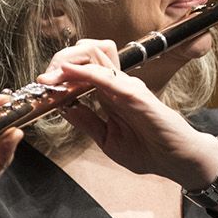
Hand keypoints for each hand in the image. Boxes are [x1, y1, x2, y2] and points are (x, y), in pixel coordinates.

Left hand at [39, 40, 217, 182]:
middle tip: (42, 79)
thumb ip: (87, 121)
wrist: (178, 161)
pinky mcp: (136, 94)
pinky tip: (67, 71)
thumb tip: (63, 107)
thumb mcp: (107, 139)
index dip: (59, 73)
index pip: (81, 71)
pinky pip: (107, 77)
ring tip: (48, 76)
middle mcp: (118, 85)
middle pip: (85, 56)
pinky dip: (85, 72)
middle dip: (59, 62)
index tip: (40, 85)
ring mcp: (127, 87)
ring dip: (67, 63)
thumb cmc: (149, 150)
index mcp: (110, 94)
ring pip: (94, 57)